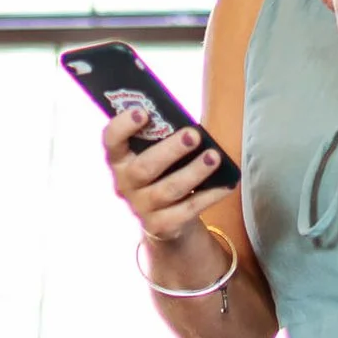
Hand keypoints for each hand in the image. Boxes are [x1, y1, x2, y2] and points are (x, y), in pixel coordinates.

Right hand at [101, 108, 231, 243]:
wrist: (163, 219)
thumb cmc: (162, 172)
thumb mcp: (154, 154)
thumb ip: (161, 138)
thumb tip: (187, 125)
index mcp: (119, 159)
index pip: (111, 140)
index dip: (123, 126)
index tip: (142, 112)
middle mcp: (124, 185)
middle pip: (143, 168)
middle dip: (170, 150)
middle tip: (193, 135)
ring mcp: (141, 208)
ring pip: (168, 190)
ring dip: (194, 172)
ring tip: (214, 157)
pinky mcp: (161, 226)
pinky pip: (187, 210)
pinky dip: (209, 196)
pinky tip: (226, 184)